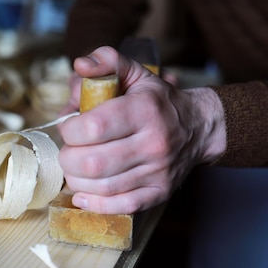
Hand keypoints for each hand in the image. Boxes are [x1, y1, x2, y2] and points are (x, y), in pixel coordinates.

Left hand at [57, 46, 225, 213]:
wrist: (198, 128)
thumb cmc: (157, 101)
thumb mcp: (136, 72)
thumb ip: (106, 61)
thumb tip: (80, 65)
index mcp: (144, 110)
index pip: (94, 127)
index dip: (70, 130)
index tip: (70, 126)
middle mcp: (154, 142)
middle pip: (93, 162)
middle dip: (69, 158)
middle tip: (69, 151)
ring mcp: (158, 171)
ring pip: (103, 187)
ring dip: (77, 181)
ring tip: (75, 169)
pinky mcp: (159, 193)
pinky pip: (122, 206)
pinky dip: (95, 204)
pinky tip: (83, 195)